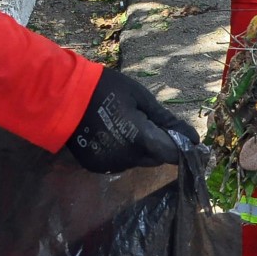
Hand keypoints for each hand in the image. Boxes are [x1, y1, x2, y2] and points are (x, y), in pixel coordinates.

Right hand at [66, 69, 198, 172]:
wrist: (63, 95)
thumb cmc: (105, 89)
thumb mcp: (140, 97)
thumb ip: (166, 120)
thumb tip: (193, 138)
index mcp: (140, 139)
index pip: (172, 154)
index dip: (185, 150)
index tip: (194, 143)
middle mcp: (126, 158)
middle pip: (156, 158)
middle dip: (161, 144)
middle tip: (154, 123)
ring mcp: (110, 164)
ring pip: (138, 161)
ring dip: (142, 148)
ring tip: (130, 124)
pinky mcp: (96, 166)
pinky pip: (120, 162)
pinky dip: (124, 151)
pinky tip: (115, 132)